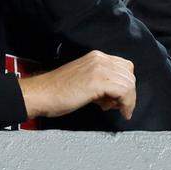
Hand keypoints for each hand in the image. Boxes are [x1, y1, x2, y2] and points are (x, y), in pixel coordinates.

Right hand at [18, 50, 135, 119]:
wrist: (41, 94)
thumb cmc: (58, 92)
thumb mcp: (84, 80)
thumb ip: (100, 82)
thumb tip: (114, 95)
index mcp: (96, 57)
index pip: (124, 67)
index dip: (125, 84)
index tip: (118, 99)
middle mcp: (99, 59)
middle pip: (129, 75)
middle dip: (127, 93)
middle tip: (115, 106)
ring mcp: (99, 68)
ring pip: (129, 83)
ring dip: (127, 100)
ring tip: (114, 109)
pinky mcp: (97, 81)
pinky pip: (124, 91)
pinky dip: (127, 104)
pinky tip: (120, 112)